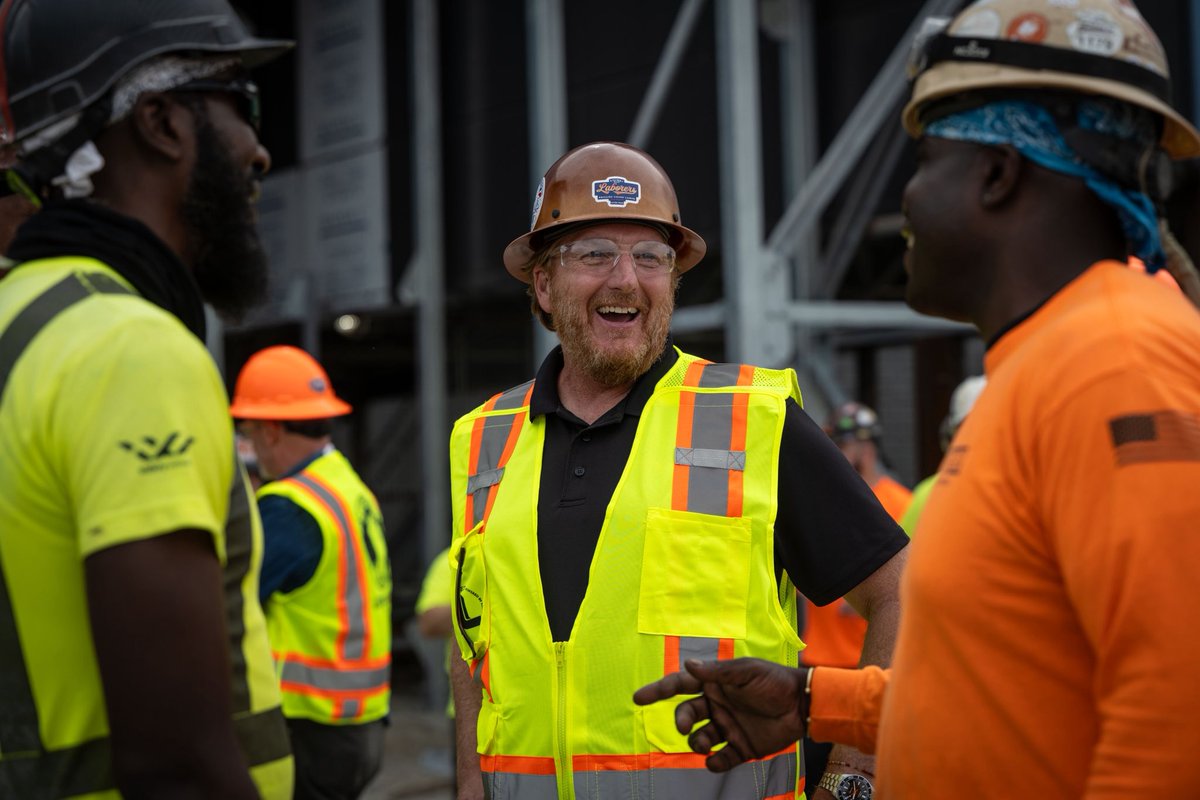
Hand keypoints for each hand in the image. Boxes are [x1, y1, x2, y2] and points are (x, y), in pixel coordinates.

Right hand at [633, 658, 807, 772]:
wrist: (802, 705)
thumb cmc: (773, 681)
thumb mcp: (746, 671)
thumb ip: (717, 672)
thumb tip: (688, 666)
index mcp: (714, 684)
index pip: (680, 685)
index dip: (658, 690)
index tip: (638, 698)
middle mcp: (716, 706)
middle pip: (685, 714)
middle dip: (679, 720)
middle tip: (684, 726)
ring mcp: (727, 727)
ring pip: (699, 738)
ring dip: (695, 742)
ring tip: (703, 744)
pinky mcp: (740, 748)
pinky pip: (720, 759)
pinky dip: (714, 763)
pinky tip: (715, 760)